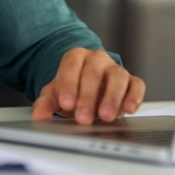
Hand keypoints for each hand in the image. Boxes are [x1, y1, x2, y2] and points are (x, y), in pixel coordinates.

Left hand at [30, 48, 144, 124]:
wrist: (88, 88)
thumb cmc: (72, 90)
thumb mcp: (55, 94)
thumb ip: (45, 103)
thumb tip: (38, 116)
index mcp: (76, 57)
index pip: (72, 65)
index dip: (69, 83)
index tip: (66, 103)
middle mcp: (97, 59)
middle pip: (94, 72)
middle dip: (88, 97)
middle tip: (83, 117)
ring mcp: (115, 69)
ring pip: (118, 76)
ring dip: (112, 97)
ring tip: (105, 117)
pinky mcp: (131, 81)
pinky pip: (136, 84)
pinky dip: (134, 96)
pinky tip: (128, 109)